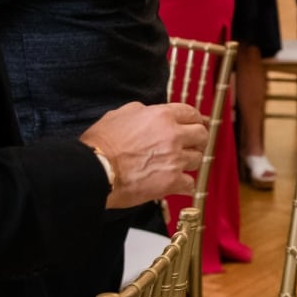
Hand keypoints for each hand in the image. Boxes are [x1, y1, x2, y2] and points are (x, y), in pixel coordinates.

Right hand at [82, 101, 208, 208]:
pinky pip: (190, 184)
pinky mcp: (172, 182)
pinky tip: (176, 185)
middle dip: (197, 140)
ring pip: (197, 159)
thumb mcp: (120, 114)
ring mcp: (175, 159)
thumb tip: (149, 112)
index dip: (194, 120)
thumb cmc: (101, 142)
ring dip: (188, 163)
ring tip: (176, 166)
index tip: (195, 125)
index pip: (191, 113)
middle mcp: (173, 135)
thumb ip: (141, 111)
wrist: (95, 169)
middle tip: (190, 146)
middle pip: (201, 135)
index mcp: (162, 115)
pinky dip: (184, 185)